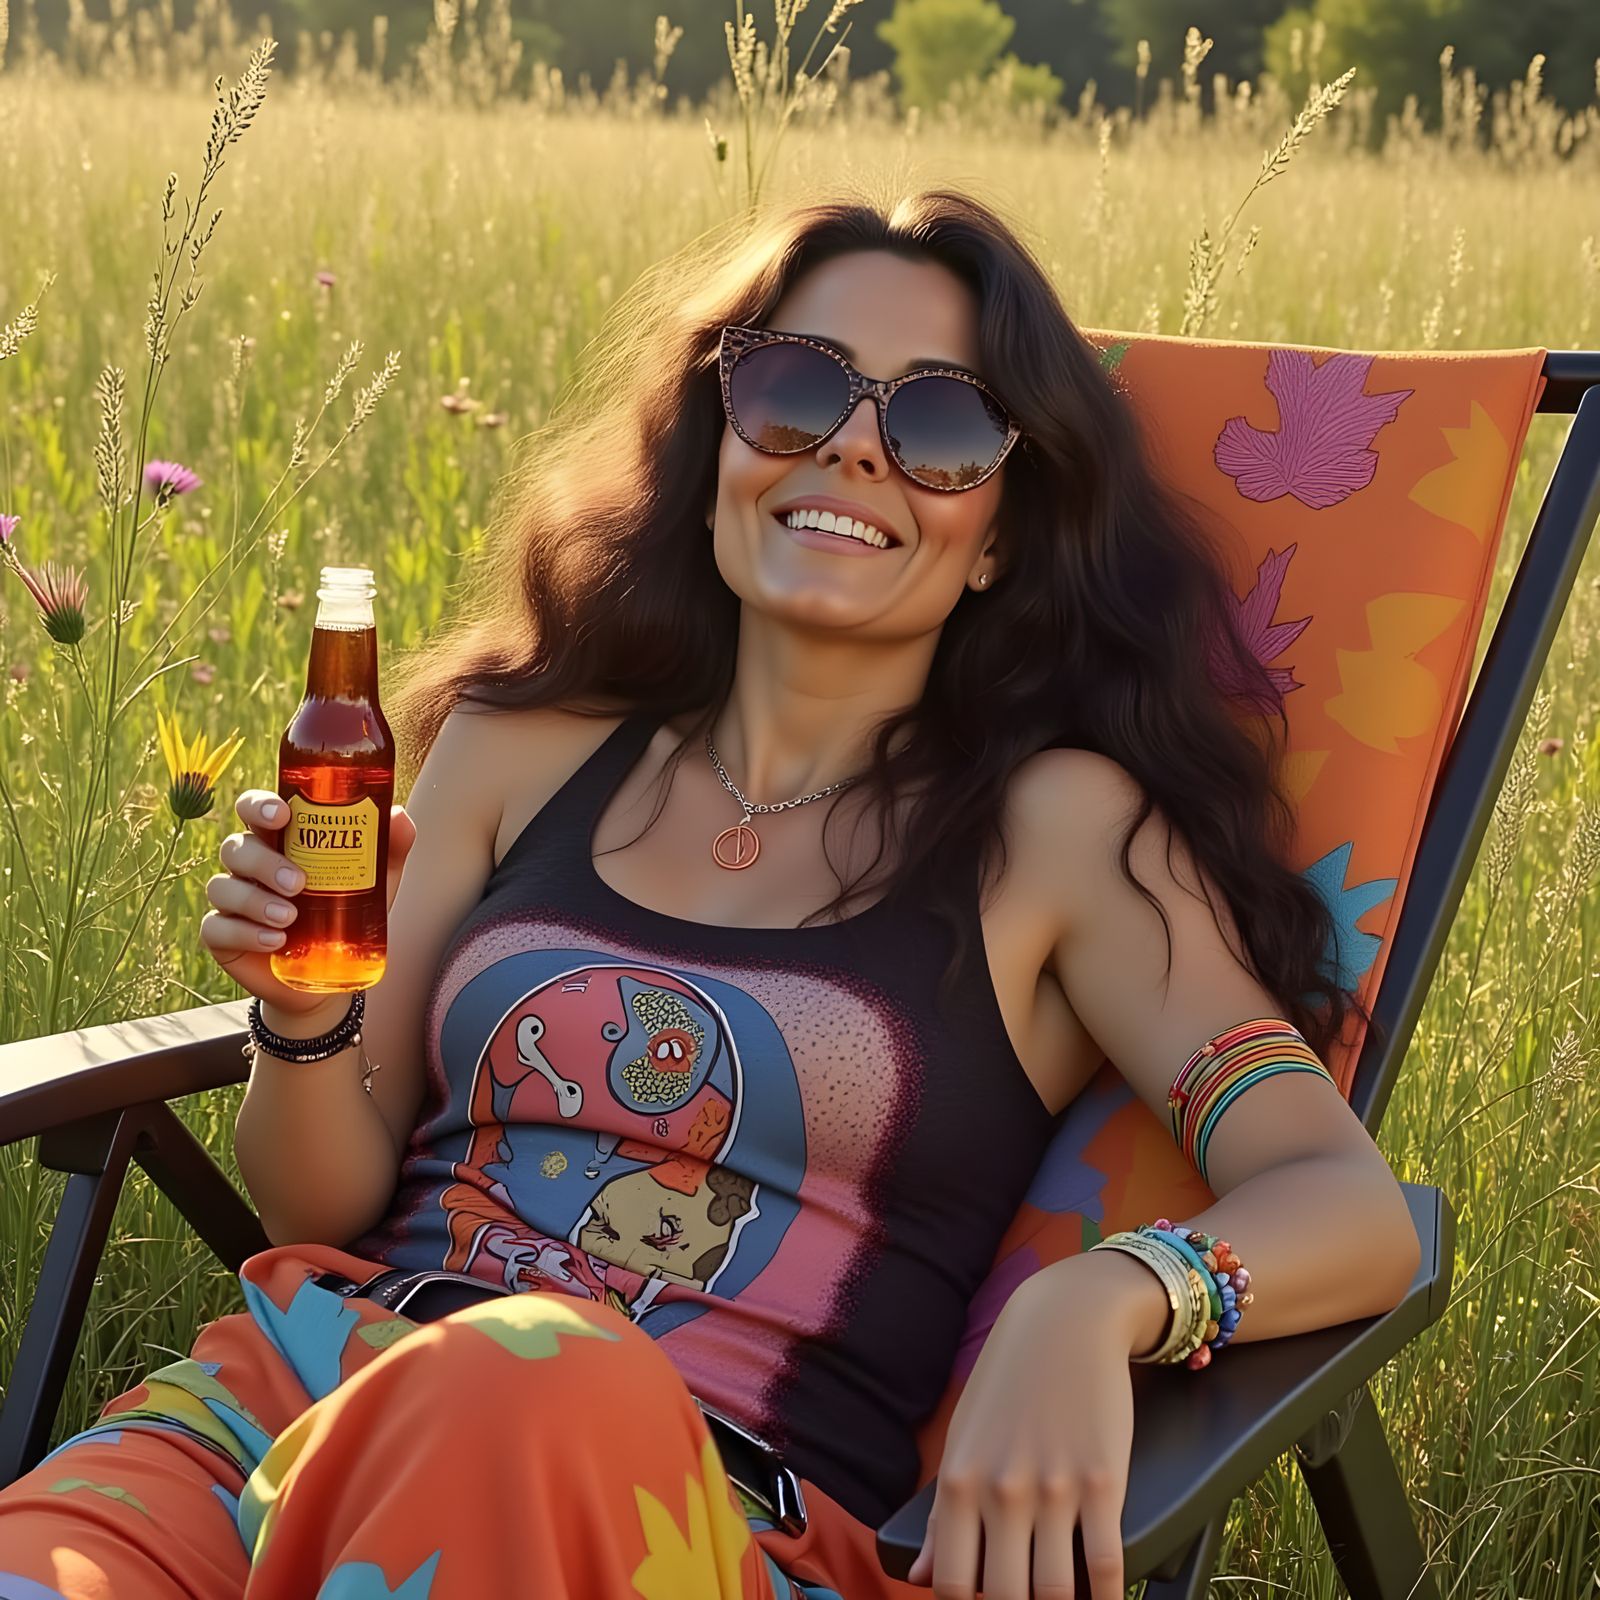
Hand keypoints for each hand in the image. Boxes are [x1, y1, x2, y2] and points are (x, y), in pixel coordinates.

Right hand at [200, 787, 416, 1020]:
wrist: (329, 976)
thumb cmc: (348, 914)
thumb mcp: (376, 881)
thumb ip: (390, 847)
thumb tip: (399, 814)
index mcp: (280, 841)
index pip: (255, 809)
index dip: (260, 805)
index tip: (282, 815)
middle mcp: (249, 865)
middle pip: (237, 846)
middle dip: (264, 862)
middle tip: (298, 882)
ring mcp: (232, 900)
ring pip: (224, 886)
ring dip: (256, 900)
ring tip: (290, 918)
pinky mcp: (222, 936)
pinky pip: (218, 927)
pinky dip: (245, 933)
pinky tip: (275, 941)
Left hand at [907, 1251, 1155, 1598]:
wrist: (1066, 1321)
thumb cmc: (1007, 1382)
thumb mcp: (962, 1439)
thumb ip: (940, 1516)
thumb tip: (922, 1578)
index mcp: (959, 1482)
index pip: (952, 1583)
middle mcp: (1002, 1491)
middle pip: (1006, 1597)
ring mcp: (1055, 1488)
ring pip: (1056, 1593)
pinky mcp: (1105, 1482)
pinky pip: (1108, 1565)